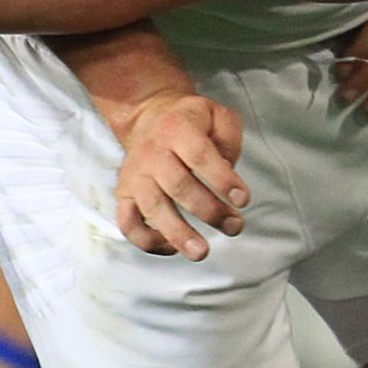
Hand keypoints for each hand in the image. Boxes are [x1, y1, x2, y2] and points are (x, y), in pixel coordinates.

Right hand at [107, 91, 248, 259]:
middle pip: (178, 185)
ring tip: (201, 252)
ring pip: (153, 208)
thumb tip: (228, 172)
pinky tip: (172, 248)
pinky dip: (146, 240)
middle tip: (234, 227)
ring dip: (178, 233)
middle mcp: (152, 152)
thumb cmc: (190, 121)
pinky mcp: (125, 193)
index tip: (242, 200)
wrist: (148, 116)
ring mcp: (135, 175)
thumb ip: (229, 138)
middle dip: (209, 210)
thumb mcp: (217, 114)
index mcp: (177, 128)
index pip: (199, 155)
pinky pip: (129, 222)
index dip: (221, 179)